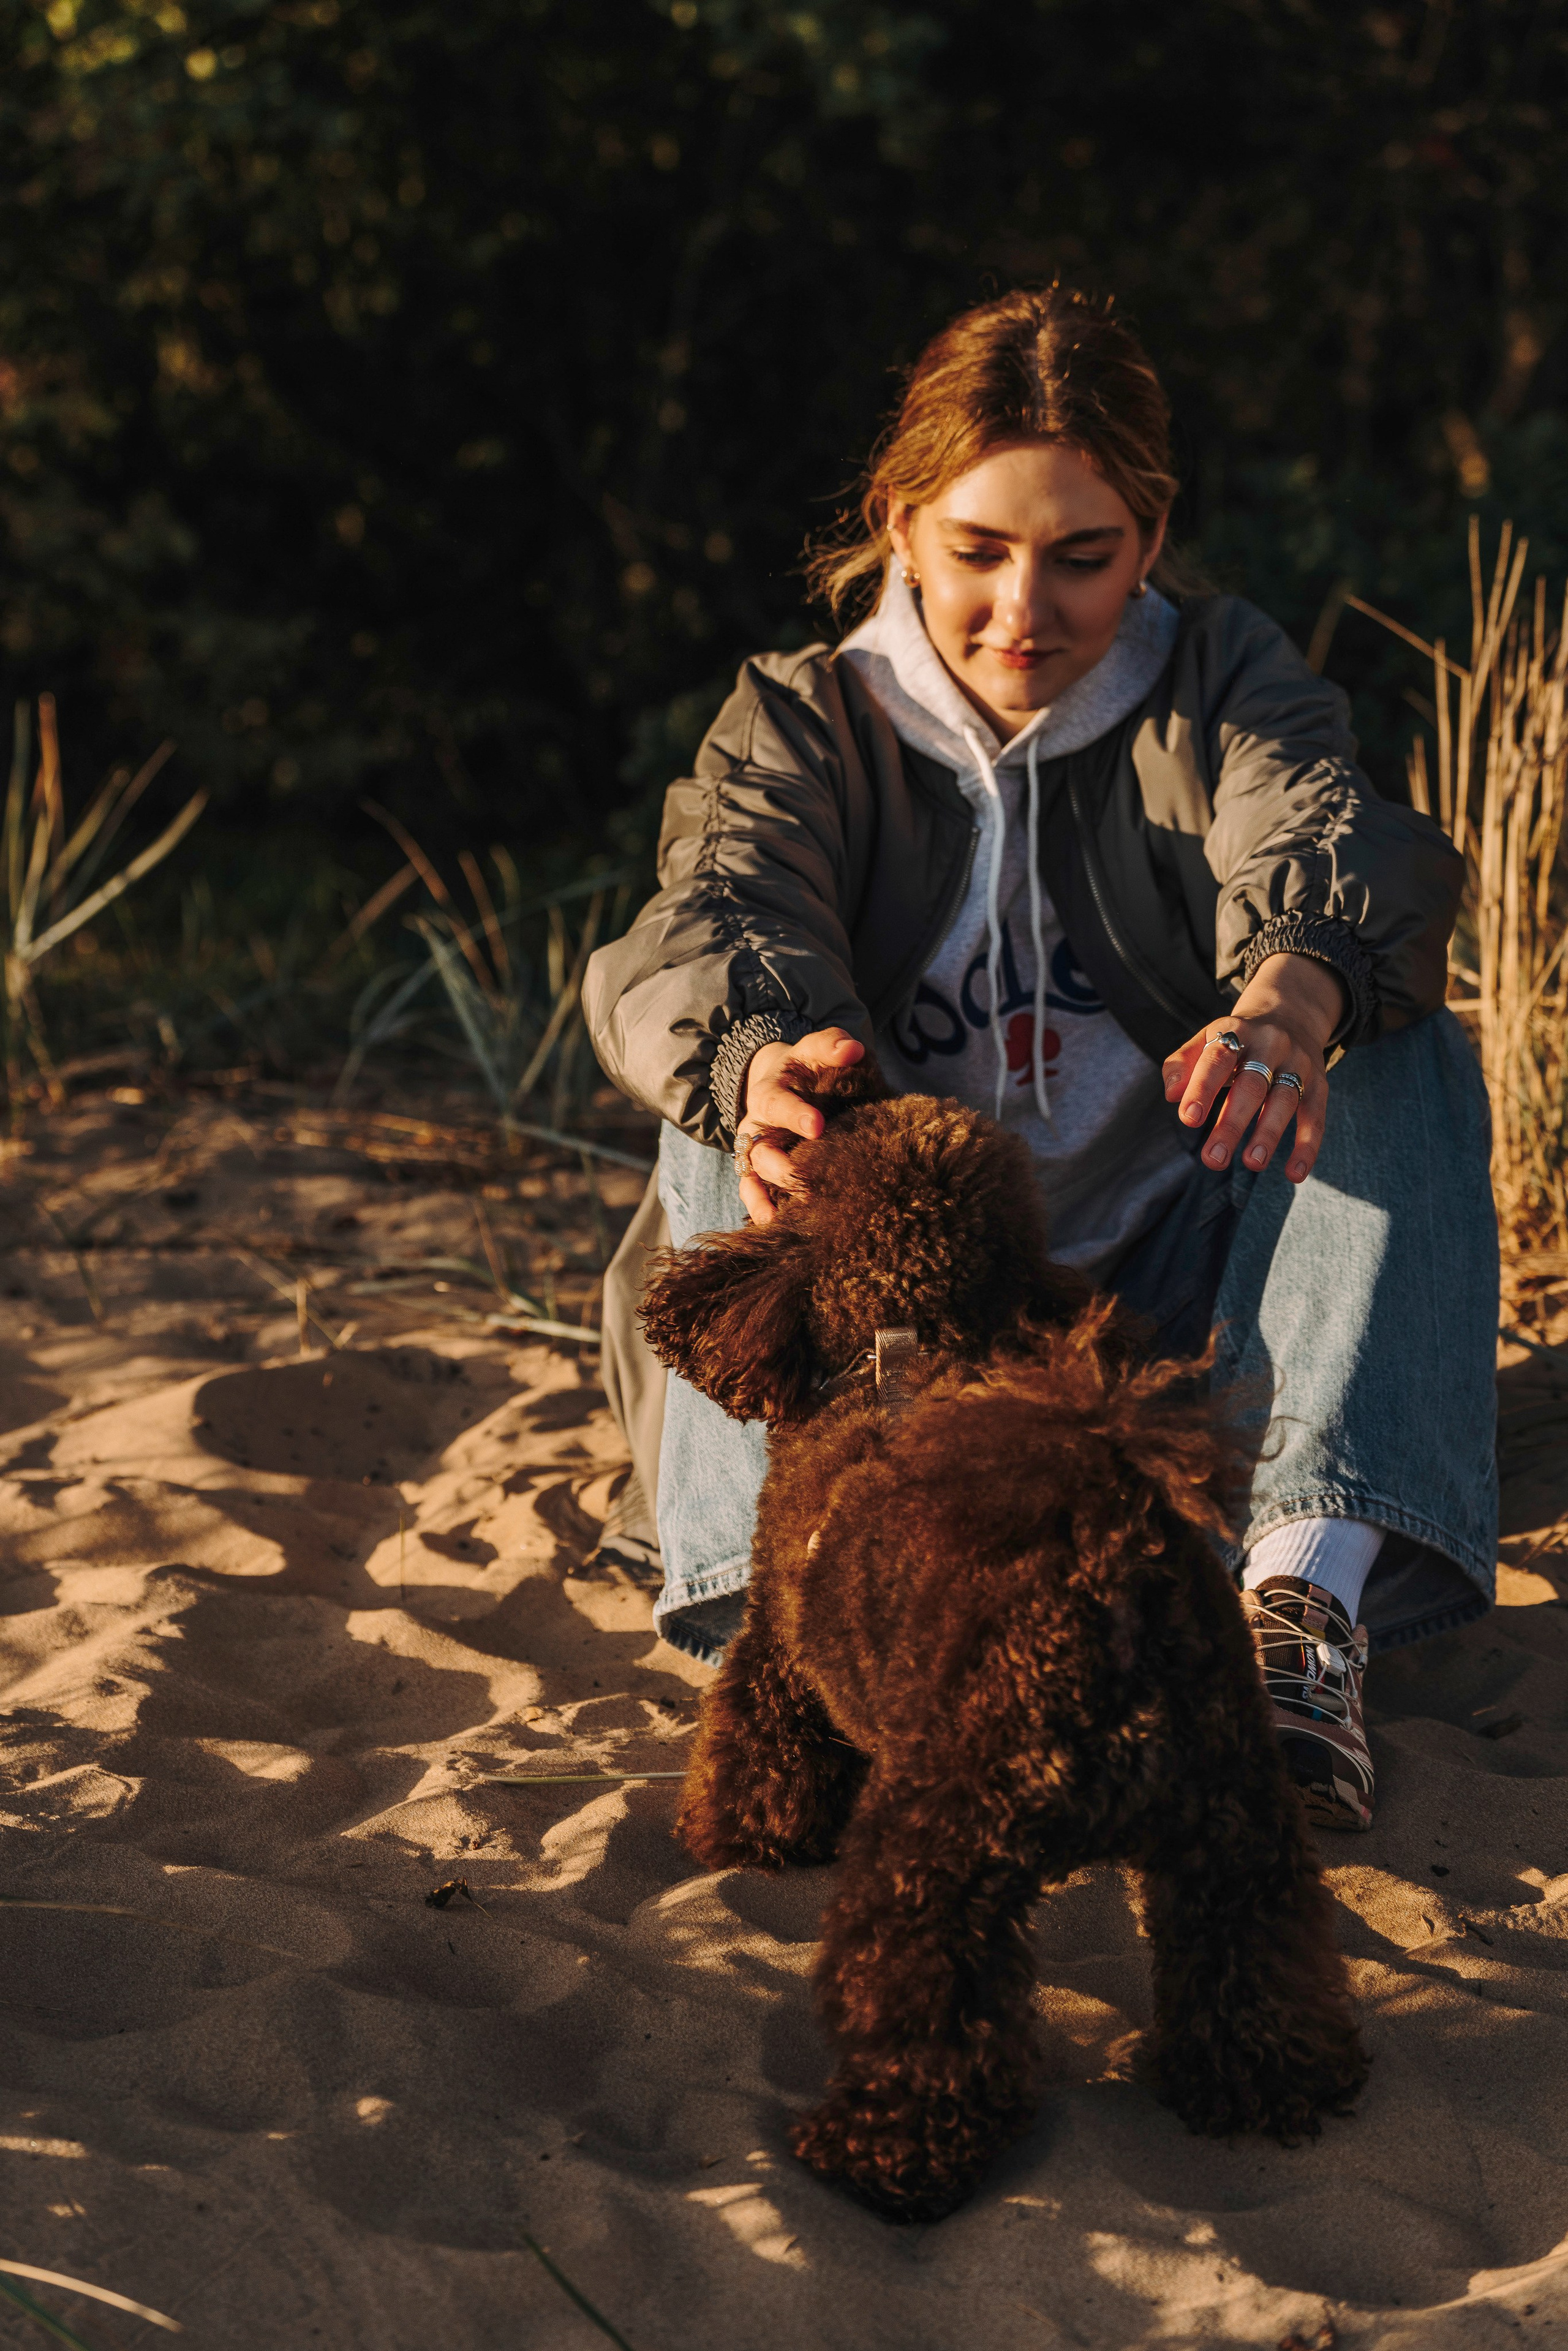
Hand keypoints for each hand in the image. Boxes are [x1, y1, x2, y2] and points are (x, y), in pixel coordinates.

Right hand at [734, 1026, 863, 1225]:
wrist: (782, 1082)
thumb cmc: (806, 1068)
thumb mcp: (815, 1049)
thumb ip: (832, 1045)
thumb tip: (853, 1049)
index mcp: (770, 1093)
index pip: (777, 1103)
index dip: (794, 1115)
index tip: (817, 1126)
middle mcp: (756, 1125)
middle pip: (760, 1148)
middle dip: (783, 1165)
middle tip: (809, 1179)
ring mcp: (755, 1151)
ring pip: (754, 1175)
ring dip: (773, 1192)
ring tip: (797, 1209)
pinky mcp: (756, 1172)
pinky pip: (751, 1192)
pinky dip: (759, 1207)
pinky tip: (774, 1223)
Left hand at [1162, 954, 1346, 1183]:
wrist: (1291, 1015)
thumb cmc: (1235, 1042)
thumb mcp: (1206, 1042)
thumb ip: (1181, 1066)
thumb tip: (1171, 1095)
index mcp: (1236, 1032)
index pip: (1218, 1059)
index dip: (1203, 1088)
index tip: (1189, 1119)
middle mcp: (1271, 1044)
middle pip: (1251, 1085)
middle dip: (1232, 1124)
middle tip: (1213, 1160)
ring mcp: (1298, 1064)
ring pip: (1285, 1100)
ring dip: (1268, 1134)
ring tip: (1252, 1163)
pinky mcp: (1319, 1084)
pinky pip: (1315, 1116)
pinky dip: (1307, 1146)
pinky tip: (1294, 1174)